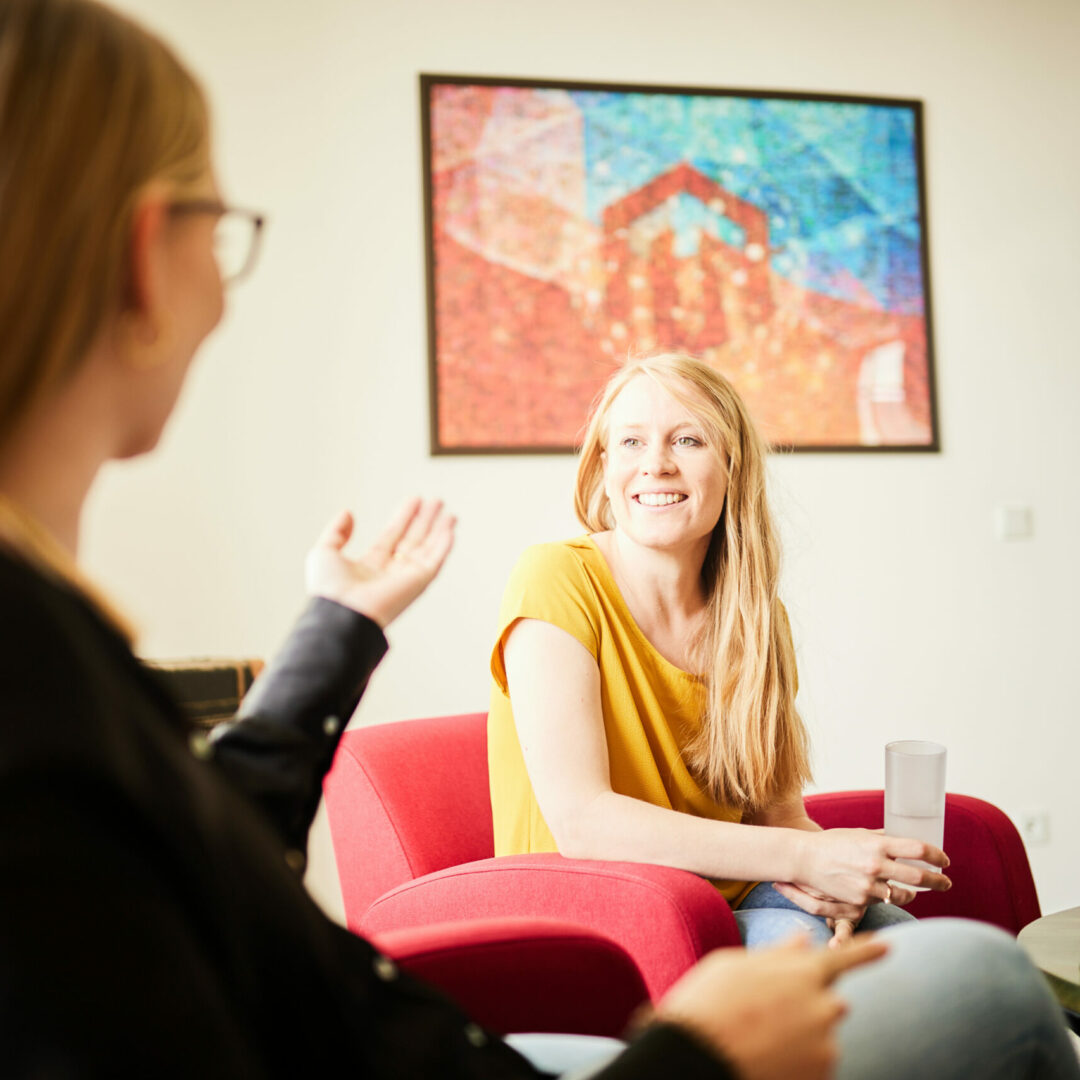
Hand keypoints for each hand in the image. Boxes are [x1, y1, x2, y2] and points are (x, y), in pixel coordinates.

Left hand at [304, 498, 454, 627]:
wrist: (342, 614)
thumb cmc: (329, 589)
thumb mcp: (324, 551)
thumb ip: (336, 531)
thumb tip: (347, 512)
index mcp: (370, 566)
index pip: (392, 536)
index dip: (404, 517)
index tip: (414, 500)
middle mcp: (390, 572)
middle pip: (413, 540)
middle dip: (426, 521)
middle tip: (437, 502)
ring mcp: (406, 578)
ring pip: (428, 550)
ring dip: (439, 530)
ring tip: (449, 513)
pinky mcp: (418, 583)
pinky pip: (435, 561)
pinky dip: (444, 546)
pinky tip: (450, 530)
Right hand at [655, 935, 887, 1079]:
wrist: (699, 1058)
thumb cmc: (710, 1003)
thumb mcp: (736, 965)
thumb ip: (778, 954)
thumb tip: (803, 939)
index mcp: (803, 972)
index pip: (843, 958)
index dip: (866, 950)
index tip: (888, 944)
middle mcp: (824, 1006)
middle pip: (827, 1000)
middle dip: (806, 1004)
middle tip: (764, 1012)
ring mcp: (825, 1044)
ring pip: (818, 1033)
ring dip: (798, 1034)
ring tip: (756, 1037)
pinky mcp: (822, 1073)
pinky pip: (814, 1061)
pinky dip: (796, 1061)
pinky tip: (765, 1057)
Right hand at [792, 828, 949, 909]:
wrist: (804, 860)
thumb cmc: (831, 843)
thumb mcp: (859, 834)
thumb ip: (882, 838)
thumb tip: (903, 839)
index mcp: (877, 844)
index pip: (918, 850)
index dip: (937, 856)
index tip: (944, 860)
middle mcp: (875, 865)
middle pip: (920, 877)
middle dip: (939, 881)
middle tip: (945, 882)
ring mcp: (868, 885)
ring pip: (905, 895)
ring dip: (914, 894)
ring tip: (916, 891)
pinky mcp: (860, 900)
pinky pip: (882, 900)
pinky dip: (888, 896)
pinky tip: (886, 892)